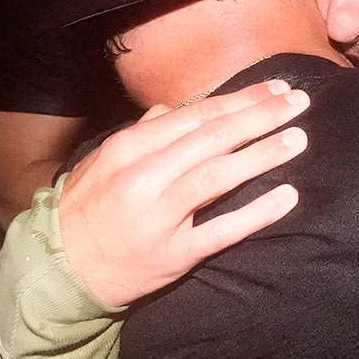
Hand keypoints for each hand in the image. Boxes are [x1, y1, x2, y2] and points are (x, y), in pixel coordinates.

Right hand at [59, 79, 309, 307]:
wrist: (59, 270)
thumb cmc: (87, 209)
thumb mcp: (103, 162)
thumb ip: (141, 134)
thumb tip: (169, 109)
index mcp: (129, 148)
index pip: (195, 115)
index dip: (240, 99)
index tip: (276, 88)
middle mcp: (144, 177)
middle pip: (212, 137)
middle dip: (260, 116)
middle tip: (298, 102)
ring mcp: (159, 216)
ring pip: (218, 176)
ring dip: (262, 154)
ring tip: (298, 139)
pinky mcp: (172, 255)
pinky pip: (221, 231)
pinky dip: (257, 213)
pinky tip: (288, 197)